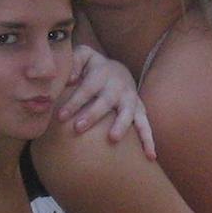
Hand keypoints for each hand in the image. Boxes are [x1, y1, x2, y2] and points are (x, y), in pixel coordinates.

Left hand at [57, 44, 156, 158]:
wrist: (119, 71)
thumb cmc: (93, 68)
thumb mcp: (83, 56)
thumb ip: (74, 61)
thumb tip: (71, 79)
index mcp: (102, 74)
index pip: (87, 88)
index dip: (74, 101)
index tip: (61, 116)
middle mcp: (118, 87)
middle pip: (106, 101)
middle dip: (93, 114)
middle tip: (78, 128)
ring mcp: (131, 100)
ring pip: (128, 113)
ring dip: (121, 125)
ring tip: (113, 138)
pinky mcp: (140, 111)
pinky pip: (146, 126)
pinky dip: (148, 140)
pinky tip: (150, 156)